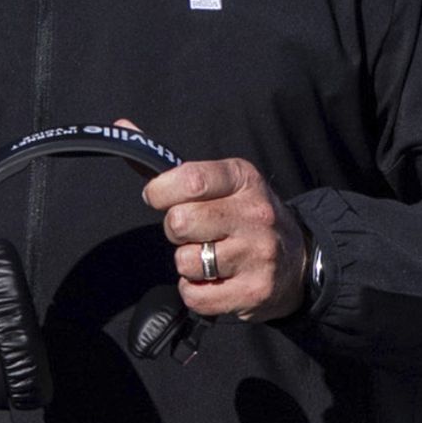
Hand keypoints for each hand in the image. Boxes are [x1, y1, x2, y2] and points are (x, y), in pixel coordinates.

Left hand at [143, 156, 307, 321]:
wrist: (300, 260)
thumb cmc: (243, 216)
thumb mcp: (220, 182)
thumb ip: (169, 165)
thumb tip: (121, 127)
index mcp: (243, 178)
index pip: (189, 179)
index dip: (160, 191)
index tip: (158, 198)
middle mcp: (255, 213)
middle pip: (180, 222)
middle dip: (174, 229)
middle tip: (192, 232)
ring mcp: (258, 254)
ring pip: (185, 261)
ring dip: (186, 263)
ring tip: (209, 256)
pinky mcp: (256, 291)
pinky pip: (196, 295)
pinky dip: (195, 291)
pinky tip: (214, 280)